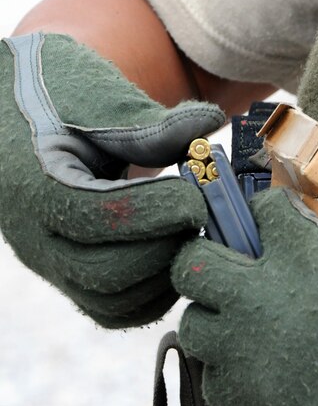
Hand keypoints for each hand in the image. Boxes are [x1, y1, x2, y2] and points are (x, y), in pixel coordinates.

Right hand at [0, 32, 223, 326]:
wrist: (12, 109)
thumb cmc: (55, 96)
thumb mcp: (97, 100)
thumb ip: (151, 123)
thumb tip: (210, 123)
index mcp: (36, 184)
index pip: (100, 216)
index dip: (159, 209)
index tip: (197, 191)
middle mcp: (34, 236)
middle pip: (107, 272)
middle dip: (166, 246)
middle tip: (200, 215)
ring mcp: (50, 262)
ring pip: (111, 303)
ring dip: (163, 275)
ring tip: (190, 233)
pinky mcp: (68, 275)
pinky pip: (112, 308)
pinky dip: (151, 293)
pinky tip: (176, 253)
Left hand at [172, 188, 317, 405]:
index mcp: (302, 254)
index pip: (260, 208)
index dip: (269, 213)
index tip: (275, 223)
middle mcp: (261, 296)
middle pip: (193, 262)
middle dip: (205, 256)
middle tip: (228, 266)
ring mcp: (246, 349)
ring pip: (191, 322)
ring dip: (212, 318)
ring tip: (240, 324)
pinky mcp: (245, 399)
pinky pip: (212, 378)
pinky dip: (229, 372)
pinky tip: (257, 372)